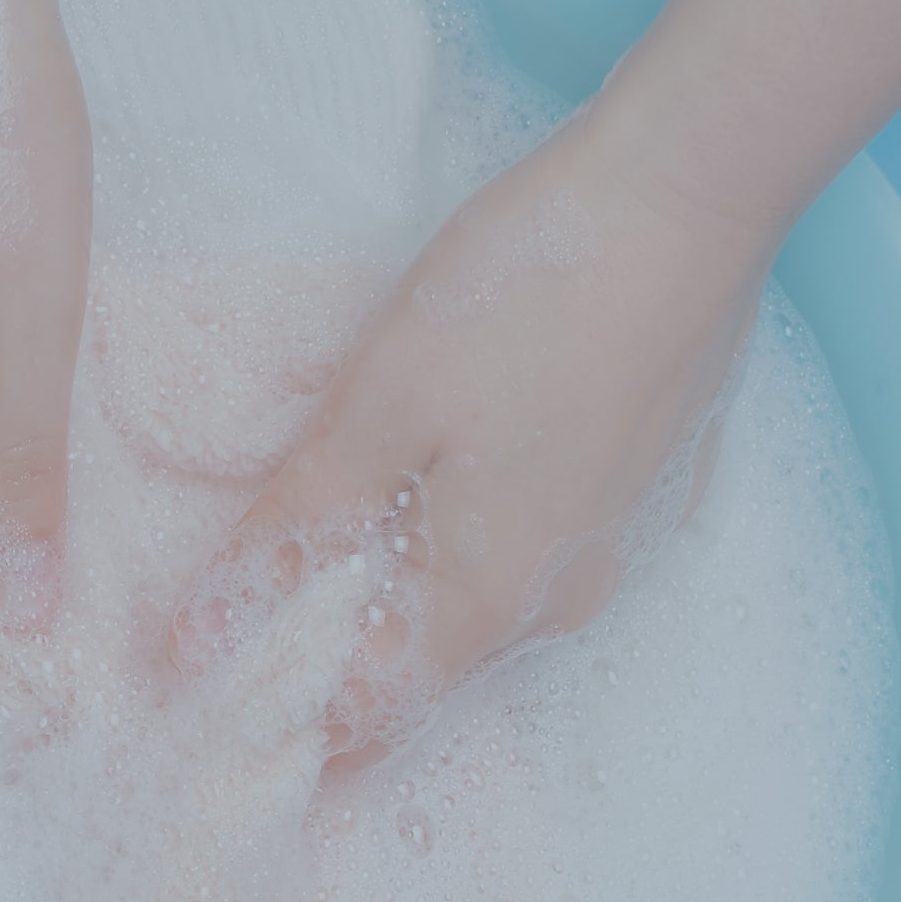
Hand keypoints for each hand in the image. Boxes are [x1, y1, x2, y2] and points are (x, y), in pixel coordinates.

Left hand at [171, 110, 772, 764]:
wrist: (693, 194)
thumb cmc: (529, 297)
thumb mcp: (381, 406)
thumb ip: (298, 525)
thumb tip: (207, 631)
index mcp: (489, 600)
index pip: (370, 708)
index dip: (285, 705)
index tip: (210, 683)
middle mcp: (558, 598)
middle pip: (424, 666)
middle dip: (331, 661)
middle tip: (239, 631)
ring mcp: (605, 542)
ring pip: (472, 609)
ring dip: (390, 604)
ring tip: (305, 573)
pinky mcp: (627, 483)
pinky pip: (519, 554)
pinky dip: (448, 551)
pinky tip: (407, 503)